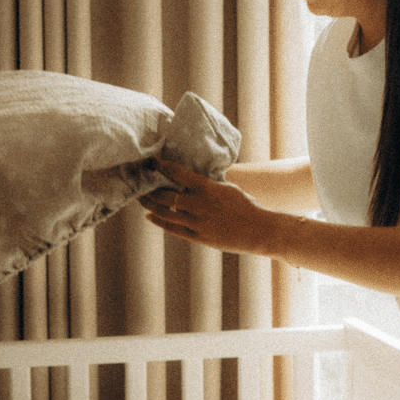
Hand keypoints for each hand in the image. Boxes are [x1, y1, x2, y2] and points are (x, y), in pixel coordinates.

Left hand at [140, 160, 283, 256]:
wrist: (258, 230)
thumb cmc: (246, 206)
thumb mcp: (227, 187)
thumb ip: (208, 184)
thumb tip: (192, 177)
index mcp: (207, 188)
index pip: (178, 173)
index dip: (162, 166)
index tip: (152, 161)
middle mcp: (198, 204)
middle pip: (165, 194)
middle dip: (150, 188)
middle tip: (141, 181)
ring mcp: (196, 222)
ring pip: (165, 212)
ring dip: (151, 205)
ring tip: (141, 199)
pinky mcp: (198, 237)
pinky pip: (173, 228)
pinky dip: (160, 222)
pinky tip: (151, 216)